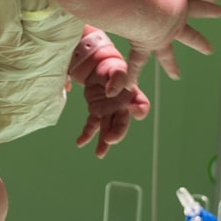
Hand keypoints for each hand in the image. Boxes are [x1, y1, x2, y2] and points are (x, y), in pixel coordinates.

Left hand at [69, 30, 149, 157]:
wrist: (97, 67)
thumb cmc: (110, 66)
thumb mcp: (114, 67)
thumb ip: (117, 76)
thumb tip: (111, 90)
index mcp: (130, 93)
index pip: (141, 103)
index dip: (140, 109)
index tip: (136, 111)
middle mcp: (122, 105)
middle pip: (123, 122)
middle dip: (117, 133)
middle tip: (110, 139)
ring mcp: (109, 111)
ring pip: (108, 129)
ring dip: (104, 142)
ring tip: (99, 153)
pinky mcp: (96, 112)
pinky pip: (92, 125)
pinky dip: (86, 134)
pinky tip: (80, 143)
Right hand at [121, 0, 220, 92]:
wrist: (148, 6)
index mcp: (180, 6)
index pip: (195, 2)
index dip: (206, 4)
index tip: (217, 5)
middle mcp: (174, 25)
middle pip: (190, 35)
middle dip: (199, 41)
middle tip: (210, 50)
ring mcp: (161, 37)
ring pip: (167, 54)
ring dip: (172, 65)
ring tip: (177, 76)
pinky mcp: (146, 45)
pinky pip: (137, 62)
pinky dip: (132, 74)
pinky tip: (129, 87)